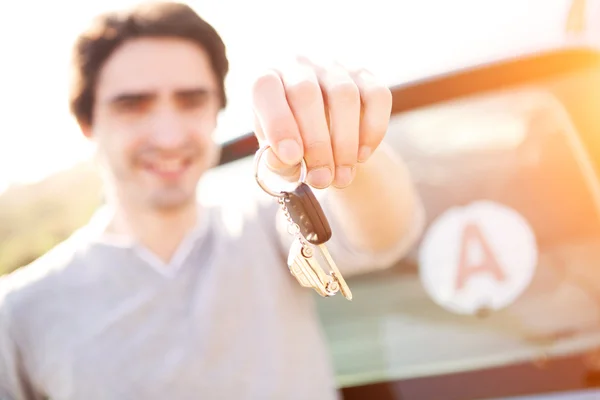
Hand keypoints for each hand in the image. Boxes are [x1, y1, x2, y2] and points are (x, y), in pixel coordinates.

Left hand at [251, 56, 392, 188]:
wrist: (324, 138)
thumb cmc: (293, 145)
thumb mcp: (278, 157)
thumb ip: (276, 161)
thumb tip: (284, 159)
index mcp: (267, 80)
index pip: (266, 88)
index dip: (278, 123)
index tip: (292, 158)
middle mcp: (298, 65)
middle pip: (307, 94)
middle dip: (316, 143)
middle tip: (322, 178)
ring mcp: (334, 68)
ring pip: (345, 95)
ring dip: (345, 143)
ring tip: (342, 177)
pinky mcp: (366, 76)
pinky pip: (377, 96)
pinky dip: (372, 130)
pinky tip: (361, 156)